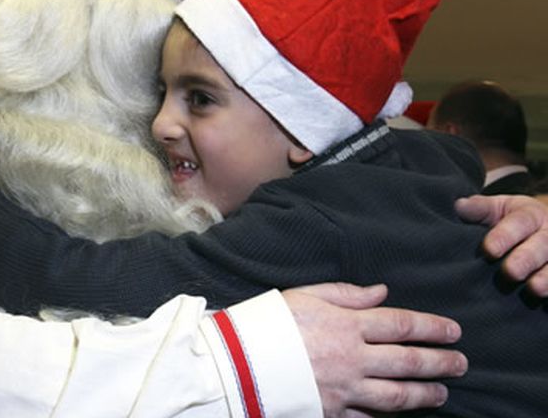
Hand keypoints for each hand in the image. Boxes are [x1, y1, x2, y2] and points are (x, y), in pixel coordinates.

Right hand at [283, 283, 465, 417]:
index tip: (453, 331)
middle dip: (440, 362)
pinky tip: (399, 415)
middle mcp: (352, 358)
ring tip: (441, 394)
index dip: (432, 328)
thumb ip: (346, 293)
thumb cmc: (267, 321)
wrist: (237, 361)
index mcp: (346, 325)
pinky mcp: (331, 412)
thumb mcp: (304, 295)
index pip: (402, 325)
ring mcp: (344, 389)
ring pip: (397, 395)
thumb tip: (382, 293)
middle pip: (408, 361)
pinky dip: (386, 417)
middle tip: (461, 364)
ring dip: (424, 394)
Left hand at [456, 194, 547, 296]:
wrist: (536, 229)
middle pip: (542, 245)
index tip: (489, 249)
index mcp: (532, 214)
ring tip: (534, 288)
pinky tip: (543, 300)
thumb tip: (459, 206)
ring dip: (546, 278)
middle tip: (510, 271)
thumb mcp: (496, 209)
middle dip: (526, 259)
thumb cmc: (508, 220)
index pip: (520, 222)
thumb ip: (480, 209)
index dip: (505, 235)